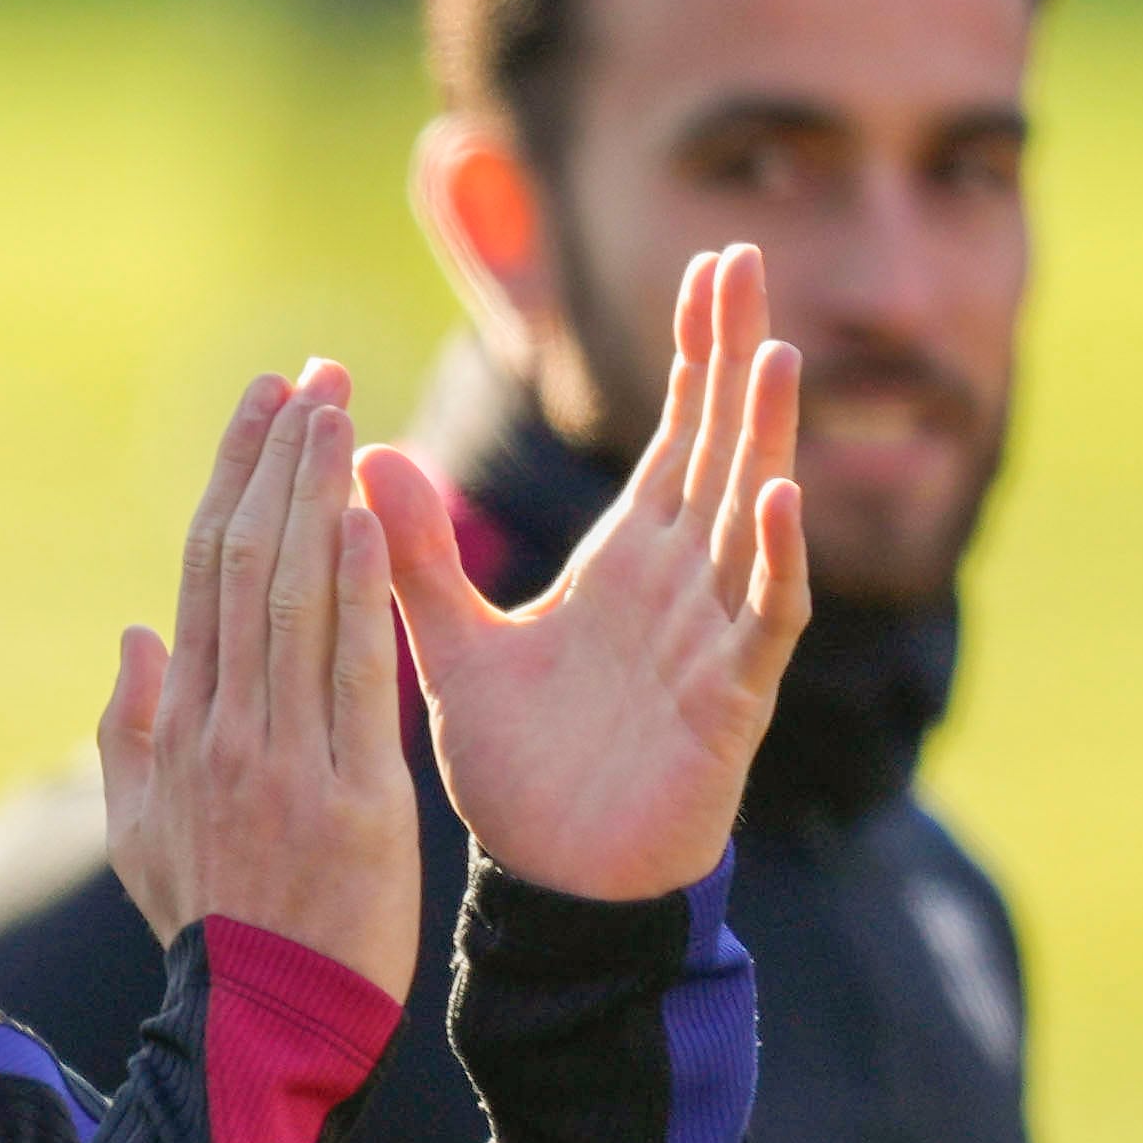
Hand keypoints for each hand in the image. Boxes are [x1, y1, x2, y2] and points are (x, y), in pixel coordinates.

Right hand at [99, 361, 421, 995]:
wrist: (261, 1029)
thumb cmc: (210, 930)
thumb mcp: (141, 834)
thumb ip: (130, 733)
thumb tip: (135, 635)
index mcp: (181, 727)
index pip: (203, 572)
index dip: (234, 478)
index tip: (263, 402)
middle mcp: (225, 727)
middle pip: (245, 563)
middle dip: (278, 458)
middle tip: (312, 373)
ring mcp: (284, 760)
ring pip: (291, 600)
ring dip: (316, 494)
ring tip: (340, 409)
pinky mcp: (351, 798)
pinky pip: (349, 677)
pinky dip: (355, 593)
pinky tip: (368, 517)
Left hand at [361, 243, 809, 900]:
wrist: (549, 883)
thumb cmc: (522, 768)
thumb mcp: (453, 647)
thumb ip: (414, 557)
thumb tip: (361, 458)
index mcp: (630, 563)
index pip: (677, 436)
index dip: (697, 354)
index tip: (713, 263)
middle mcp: (683, 586)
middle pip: (723, 450)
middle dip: (735, 359)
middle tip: (746, 258)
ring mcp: (714, 639)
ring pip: (752, 519)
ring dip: (765, 440)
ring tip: (771, 354)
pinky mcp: (729, 701)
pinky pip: (762, 619)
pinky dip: (775, 560)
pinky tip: (781, 498)